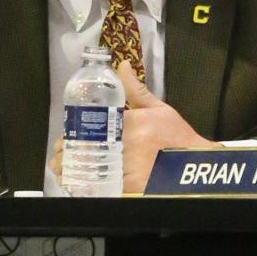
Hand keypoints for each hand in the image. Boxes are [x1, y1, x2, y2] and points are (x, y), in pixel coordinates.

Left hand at [48, 61, 217, 192]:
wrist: (198, 166)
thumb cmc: (179, 138)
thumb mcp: (160, 109)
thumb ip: (135, 90)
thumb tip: (122, 66)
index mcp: (134, 123)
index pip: (93, 127)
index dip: (74, 135)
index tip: (64, 139)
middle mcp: (130, 145)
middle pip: (88, 150)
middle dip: (68, 155)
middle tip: (59, 158)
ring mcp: (131, 169)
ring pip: (92, 171)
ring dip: (73, 173)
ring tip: (63, 173)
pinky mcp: (132, 188)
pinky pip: (103, 189)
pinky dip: (88, 189)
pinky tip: (79, 188)